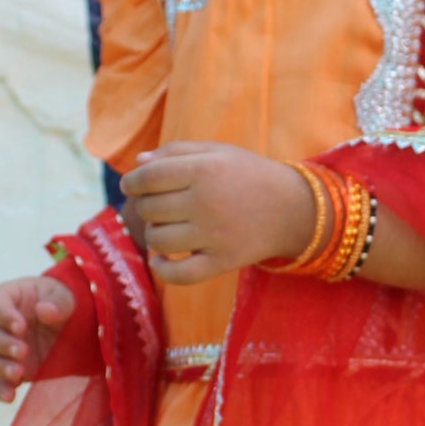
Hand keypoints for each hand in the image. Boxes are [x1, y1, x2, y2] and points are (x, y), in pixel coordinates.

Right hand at [0, 275, 75, 401]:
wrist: (74, 329)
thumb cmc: (65, 305)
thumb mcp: (68, 299)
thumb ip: (58, 302)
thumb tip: (43, 310)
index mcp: (11, 297)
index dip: (2, 314)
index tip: (20, 327)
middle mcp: (0, 322)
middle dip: (0, 342)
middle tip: (23, 351)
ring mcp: (3, 347)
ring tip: (19, 372)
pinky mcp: (10, 369)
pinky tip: (10, 397)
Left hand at [120, 141, 312, 283]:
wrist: (293, 208)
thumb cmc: (248, 175)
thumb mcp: (218, 152)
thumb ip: (177, 151)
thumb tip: (138, 164)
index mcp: (205, 169)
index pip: (149, 177)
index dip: (132, 182)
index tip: (131, 185)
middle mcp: (207, 202)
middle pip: (150, 208)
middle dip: (145, 205)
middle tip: (159, 205)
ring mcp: (215, 235)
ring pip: (158, 240)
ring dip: (153, 234)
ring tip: (166, 227)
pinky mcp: (222, 262)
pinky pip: (179, 274)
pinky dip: (162, 268)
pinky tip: (161, 259)